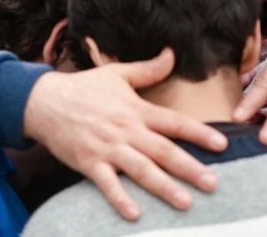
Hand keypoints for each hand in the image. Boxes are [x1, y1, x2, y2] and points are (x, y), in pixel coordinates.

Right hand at [23, 48, 226, 220]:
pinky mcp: (89, 163)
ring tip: (185, 202)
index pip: (174, 122)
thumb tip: (172, 54)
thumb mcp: (117, 74)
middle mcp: (126, 130)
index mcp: (136, 110)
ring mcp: (108, 148)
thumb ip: (148, 69)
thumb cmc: (84, 88)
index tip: (221, 144)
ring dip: (163, 187)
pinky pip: (108, 184)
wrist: (44, 101)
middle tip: (212, 184)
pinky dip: (121, 198)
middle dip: (189, 168)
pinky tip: (136, 213)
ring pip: (141, 170)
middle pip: (163, 151)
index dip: (199, 133)